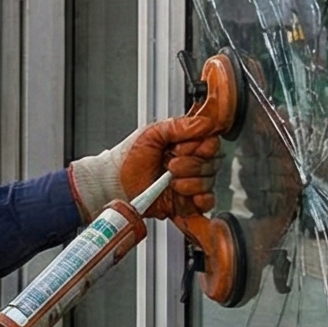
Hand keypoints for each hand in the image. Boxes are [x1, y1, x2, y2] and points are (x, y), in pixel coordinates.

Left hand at [71, 123, 222, 218]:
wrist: (115, 182)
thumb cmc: (129, 158)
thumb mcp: (151, 133)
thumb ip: (179, 126)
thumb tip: (205, 122)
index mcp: (185, 144)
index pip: (211, 142)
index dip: (200, 146)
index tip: (181, 148)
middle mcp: (191, 163)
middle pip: (212, 163)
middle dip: (191, 165)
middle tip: (170, 165)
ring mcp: (190, 183)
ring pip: (209, 183)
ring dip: (191, 183)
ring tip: (171, 182)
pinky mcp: (187, 203)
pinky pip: (207, 204)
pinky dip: (202, 201)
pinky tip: (188, 196)